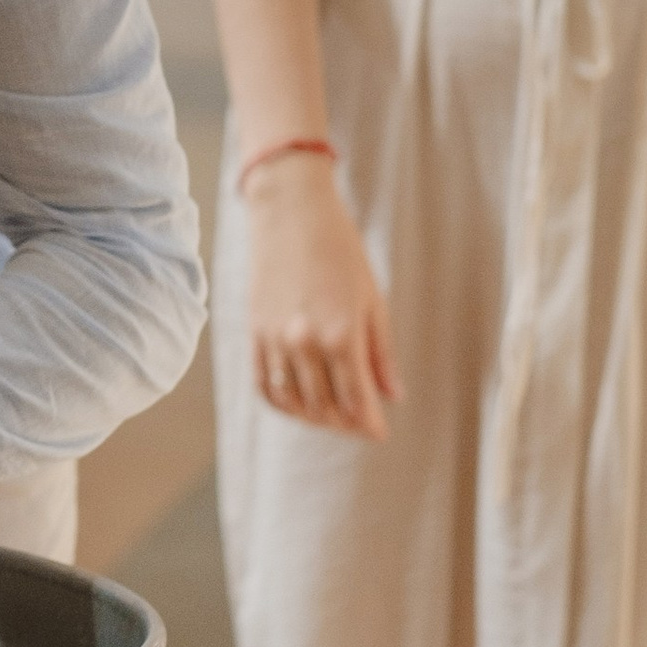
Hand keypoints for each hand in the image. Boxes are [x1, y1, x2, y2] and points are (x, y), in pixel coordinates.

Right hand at [244, 151, 399, 437]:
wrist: (290, 213)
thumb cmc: (340, 250)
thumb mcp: (372, 300)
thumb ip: (381, 353)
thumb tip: (392, 395)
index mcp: (341, 335)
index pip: (356, 400)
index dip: (370, 424)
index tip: (379, 433)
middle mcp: (304, 343)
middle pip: (325, 407)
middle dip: (346, 423)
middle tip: (360, 423)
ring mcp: (275, 340)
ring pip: (294, 402)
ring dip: (315, 417)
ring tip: (332, 416)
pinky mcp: (254, 333)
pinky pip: (265, 384)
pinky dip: (282, 402)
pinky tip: (298, 402)